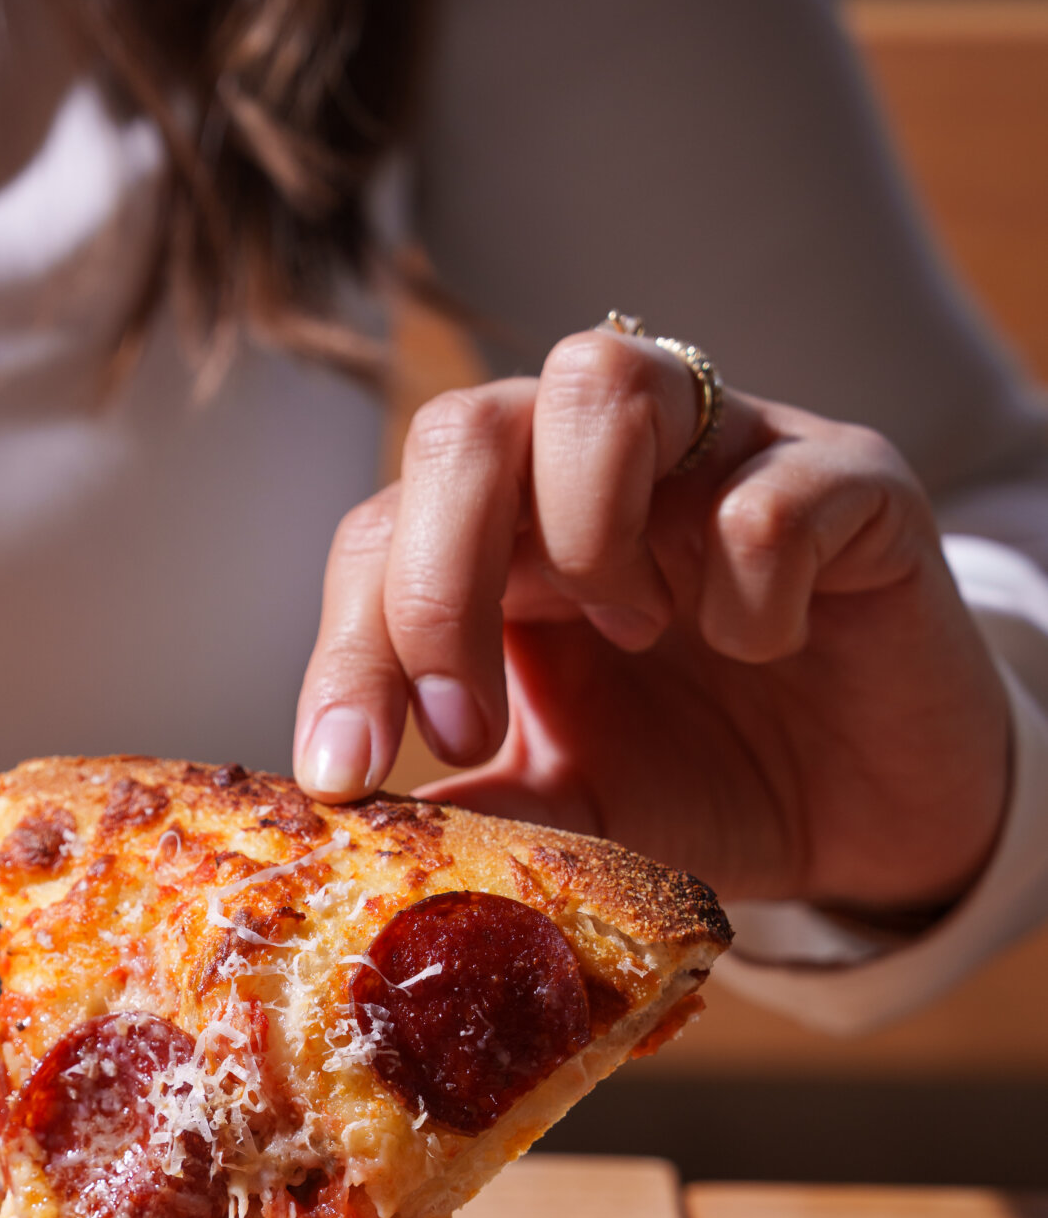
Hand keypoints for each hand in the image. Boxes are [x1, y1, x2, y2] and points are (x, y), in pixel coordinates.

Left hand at [291, 325, 1011, 913]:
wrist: (871, 818)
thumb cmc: (705, 779)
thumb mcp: (572, 809)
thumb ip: (477, 809)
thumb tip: (356, 839)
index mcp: (502, 538)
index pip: (380, 539)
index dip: (347, 648)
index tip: (346, 772)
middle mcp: (595, 468)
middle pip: (463, 426)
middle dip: (435, 582)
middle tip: (465, 722)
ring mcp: (719, 451)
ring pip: (598, 378)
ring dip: (583, 530)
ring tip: (630, 631)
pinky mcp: (848, 478)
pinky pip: (767, 490)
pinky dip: (750, 589)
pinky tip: (765, 646)